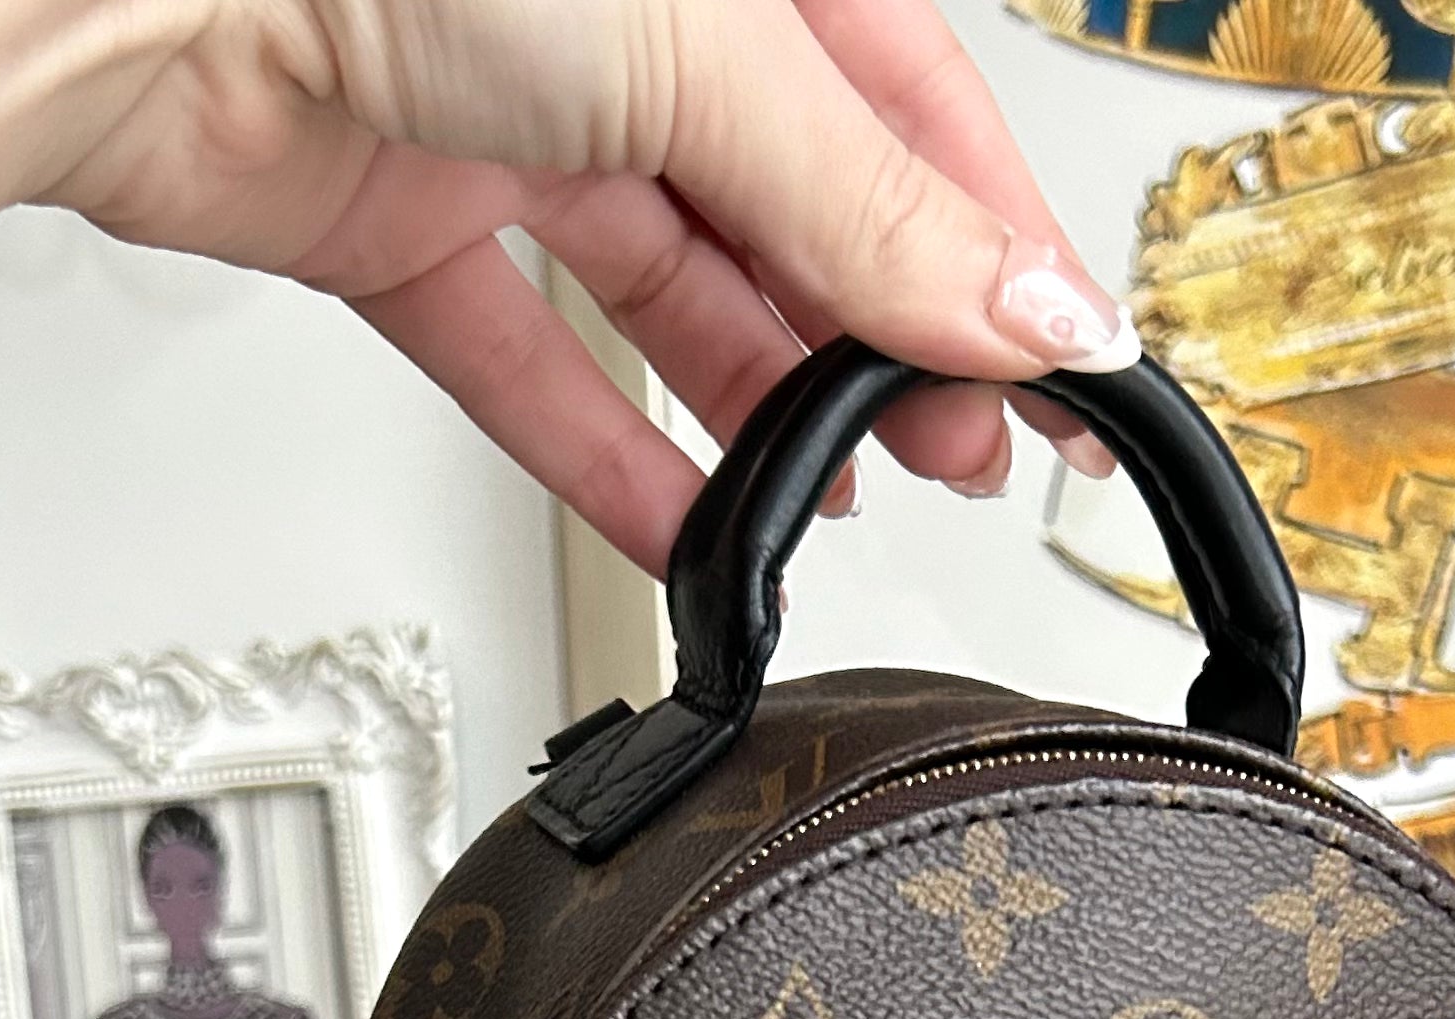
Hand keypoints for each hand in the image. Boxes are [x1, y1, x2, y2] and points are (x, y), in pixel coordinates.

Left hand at [0, 0, 1132, 576]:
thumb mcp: (696, 51)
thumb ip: (864, 202)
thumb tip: (1024, 304)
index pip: (904, 112)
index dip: (987, 252)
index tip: (1057, 374)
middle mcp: (616, 21)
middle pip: (797, 208)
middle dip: (885, 346)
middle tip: (959, 460)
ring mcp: (504, 116)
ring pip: (671, 292)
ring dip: (761, 408)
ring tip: (838, 503)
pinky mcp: (397, 217)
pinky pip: (531, 361)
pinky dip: (602, 455)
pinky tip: (682, 532)